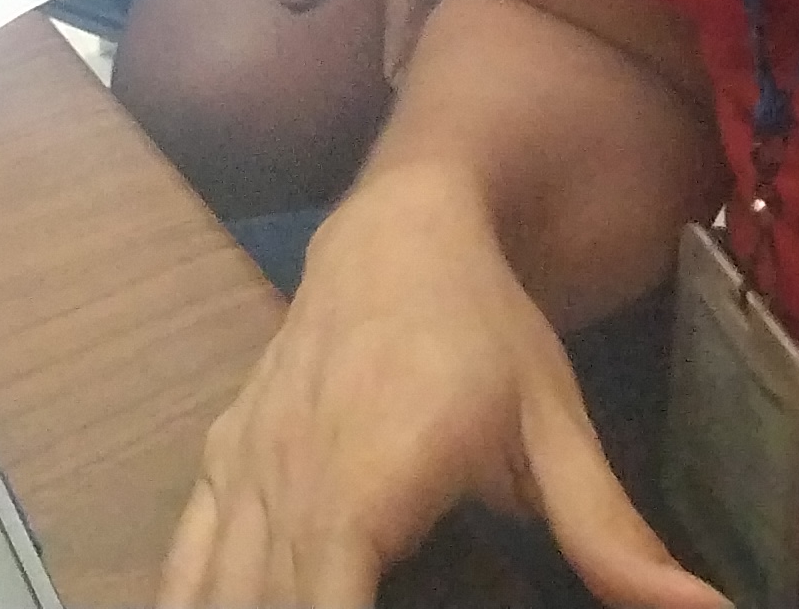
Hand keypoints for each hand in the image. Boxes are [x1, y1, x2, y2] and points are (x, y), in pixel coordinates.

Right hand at [154, 170, 719, 608]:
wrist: (400, 228)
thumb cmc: (484, 330)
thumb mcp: (557, 429)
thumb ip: (613, 537)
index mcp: (371, 477)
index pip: (324, 600)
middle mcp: (293, 474)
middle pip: (262, 603)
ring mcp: (246, 466)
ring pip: (213, 585)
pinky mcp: (224, 459)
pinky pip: (186, 552)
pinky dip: (190, 596)